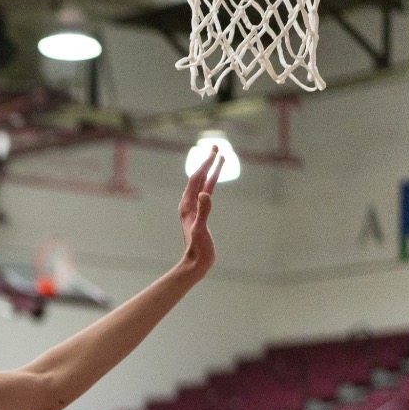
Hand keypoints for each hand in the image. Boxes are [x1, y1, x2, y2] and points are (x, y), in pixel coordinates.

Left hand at [176, 149, 220, 281]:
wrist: (195, 263)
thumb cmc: (198, 248)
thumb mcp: (201, 229)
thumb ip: (203, 211)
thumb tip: (204, 194)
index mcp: (187, 205)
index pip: (196, 179)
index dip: (205, 165)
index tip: (214, 151)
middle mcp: (188, 204)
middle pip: (198, 177)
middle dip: (207, 161)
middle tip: (216, 146)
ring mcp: (194, 208)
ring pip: (203, 184)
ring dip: (211, 170)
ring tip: (220, 157)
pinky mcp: (200, 214)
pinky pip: (206, 194)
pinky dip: (212, 183)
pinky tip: (214, 179)